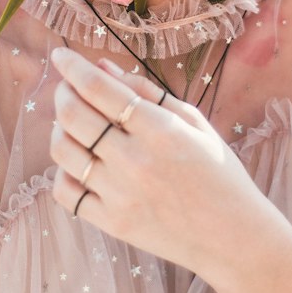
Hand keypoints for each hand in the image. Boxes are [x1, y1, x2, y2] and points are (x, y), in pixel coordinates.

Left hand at [49, 48, 263, 277]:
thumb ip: (148, 92)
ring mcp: (120, 194)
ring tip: (70, 123)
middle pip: (73, 115)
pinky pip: (66, 192)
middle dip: (62, 92)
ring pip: (63, 150)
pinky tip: (76, 162)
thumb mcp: (194, 123)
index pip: (99, 88)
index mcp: (160, 130)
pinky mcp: (111, 222)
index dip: (72, 66)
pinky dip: (62, 171)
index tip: (61, 55)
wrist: (233, 238)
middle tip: (66, 87)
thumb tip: (104, 67)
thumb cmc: (219, 174)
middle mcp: (135, 160)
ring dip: (58, 128)